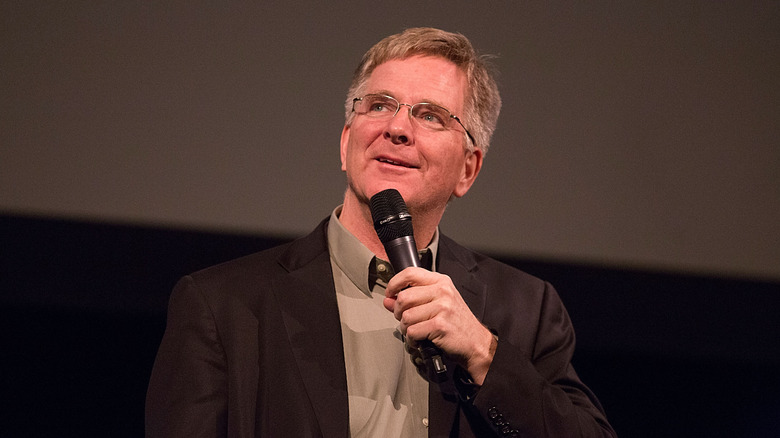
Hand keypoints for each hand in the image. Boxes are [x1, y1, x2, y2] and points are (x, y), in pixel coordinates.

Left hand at [383, 267, 495, 383]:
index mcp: (441, 282)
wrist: (476, 341)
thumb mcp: (437, 303)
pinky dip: (412, 339)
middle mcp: (442, 291)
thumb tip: (388, 300)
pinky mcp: (440, 325)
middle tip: (404, 318)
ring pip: (406, 316)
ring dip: (405, 328)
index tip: (390, 293)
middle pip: (404, 297)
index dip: (394, 283)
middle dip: (398, 312)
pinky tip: (420, 339)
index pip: (410, 273)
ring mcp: (442, 308)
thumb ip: (412, 299)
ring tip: (415, 330)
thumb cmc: (456, 322)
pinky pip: (412, 331)